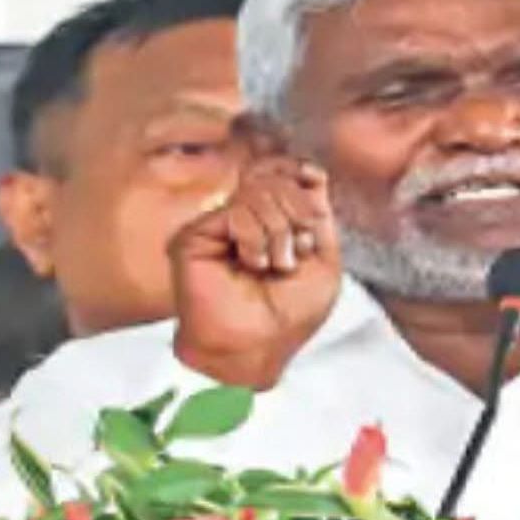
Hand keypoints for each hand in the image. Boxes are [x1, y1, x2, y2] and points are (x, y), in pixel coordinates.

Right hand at [168, 154, 340, 388]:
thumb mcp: (325, 264)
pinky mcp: (195, 235)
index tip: (315, 178)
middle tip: (295, 251)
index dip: (299, 172)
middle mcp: (244, 220)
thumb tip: (312, 173)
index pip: (284, 174)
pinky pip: (237, 210)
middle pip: (275, 179)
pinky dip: (254, 237)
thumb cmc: (289, 317)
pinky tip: (251, 263)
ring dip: (278, 232)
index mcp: (273, 223)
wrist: (255, 346)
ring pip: (258, 191)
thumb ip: (319, 217)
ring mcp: (219, 226)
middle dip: (297, 211)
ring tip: (274, 265)